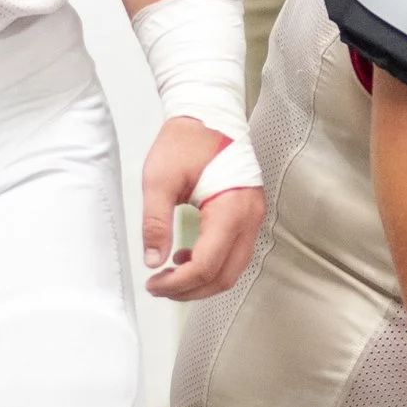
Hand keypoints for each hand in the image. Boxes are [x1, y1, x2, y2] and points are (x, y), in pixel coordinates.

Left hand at [141, 117, 263, 300]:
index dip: (178, 283)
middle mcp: (249, 218)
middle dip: (191, 290)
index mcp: (230, 210)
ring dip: (203, 281)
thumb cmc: (187, 142)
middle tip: (160, 287)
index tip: (153, 283)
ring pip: (233, 270)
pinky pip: (236, 254)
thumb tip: (152, 261)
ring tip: (171, 274)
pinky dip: (213, 266)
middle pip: (225, 276)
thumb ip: (156, 223)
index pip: (207, 265)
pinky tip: (188, 256)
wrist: (211, 116)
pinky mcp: (250, 216)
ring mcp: (254, 218)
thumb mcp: (160, 181)